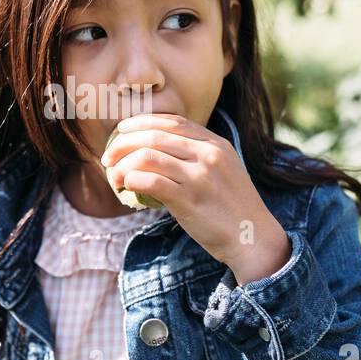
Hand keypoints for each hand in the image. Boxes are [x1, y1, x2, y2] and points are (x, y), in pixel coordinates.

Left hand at [102, 113, 291, 284]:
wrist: (253, 237)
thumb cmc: (232, 208)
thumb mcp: (224, 170)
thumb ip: (198, 156)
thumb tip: (158, 151)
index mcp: (216, 144)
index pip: (172, 122)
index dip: (142, 123)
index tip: (122, 130)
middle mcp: (209, 155)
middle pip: (154, 136)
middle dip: (123, 143)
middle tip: (107, 157)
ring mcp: (200, 176)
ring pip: (147, 156)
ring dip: (122, 165)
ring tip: (114, 177)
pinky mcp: (189, 199)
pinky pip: (150, 181)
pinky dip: (131, 180)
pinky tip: (126, 186)